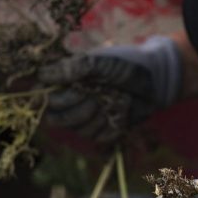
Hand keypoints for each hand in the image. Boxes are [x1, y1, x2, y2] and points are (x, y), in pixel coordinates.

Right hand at [39, 35, 180, 144]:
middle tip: (93, 94)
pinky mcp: (104, 130)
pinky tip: (119, 112)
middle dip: (74, 106)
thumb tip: (40, 75)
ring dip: (94, 116)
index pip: (42, 96)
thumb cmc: (126, 64)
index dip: (47, 98)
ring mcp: (89, 117)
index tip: (60, 92)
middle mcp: (74, 100)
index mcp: (67, 81)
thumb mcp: (98, 62)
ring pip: (77, 129)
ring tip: (110, 99)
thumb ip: (70, 69)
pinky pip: (96, 136)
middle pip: (56, 117)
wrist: (156, 80)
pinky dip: (108, 125)